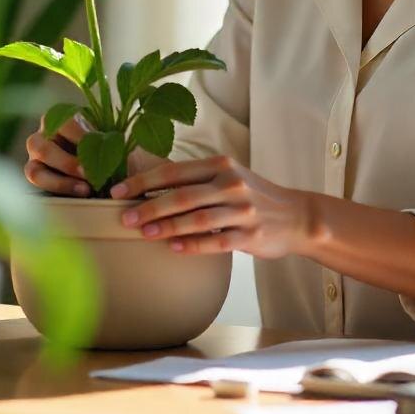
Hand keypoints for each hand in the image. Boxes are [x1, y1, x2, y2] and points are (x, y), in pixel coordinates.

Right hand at [24, 116, 170, 195]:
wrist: (119, 174)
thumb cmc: (117, 151)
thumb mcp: (118, 137)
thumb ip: (117, 132)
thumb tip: (135, 119)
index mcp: (61, 118)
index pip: (60, 120)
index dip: (79, 136)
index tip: (100, 149)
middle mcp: (43, 136)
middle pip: (39, 145)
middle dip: (66, 161)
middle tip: (89, 173)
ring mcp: (36, 161)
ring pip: (33, 170)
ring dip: (60, 181)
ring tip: (86, 189)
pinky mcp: (40, 183)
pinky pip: (37, 190)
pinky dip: (59, 192)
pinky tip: (80, 195)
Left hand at [109, 155, 310, 258]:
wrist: (296, 216)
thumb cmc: (252, 196)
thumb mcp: (228, 177)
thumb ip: (196, 180)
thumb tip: (148, 188)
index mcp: (220, 165)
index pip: (174, 171)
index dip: (143, 181)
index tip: (118, 191)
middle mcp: (231, 183)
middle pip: (182, 195)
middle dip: (149, 207)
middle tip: (124, 217)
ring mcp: (242, 210)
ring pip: (196, 219)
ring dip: (167, 227)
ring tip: (143, 233)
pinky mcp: (250, 235)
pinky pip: (216, 241)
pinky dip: (193, 245)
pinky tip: (174, 248)